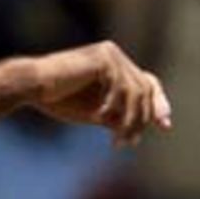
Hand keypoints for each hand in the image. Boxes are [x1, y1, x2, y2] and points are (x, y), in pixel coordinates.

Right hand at [35, 41, 171, 145]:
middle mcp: (115, 56)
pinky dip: (114, 109)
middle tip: (130, 143)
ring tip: (118, 140)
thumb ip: (117, 117)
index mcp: (115, 65)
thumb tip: (139, 131)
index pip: (146, 84)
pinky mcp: (103, 59)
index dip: (158, 104)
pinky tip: (99, 119)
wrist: (34, 88)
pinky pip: (121, 89)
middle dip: (141, 120)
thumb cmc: (59, 100)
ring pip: (136, 92)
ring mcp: (110, 55)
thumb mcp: (95, 113)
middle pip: (145, 89)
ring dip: (129, 121)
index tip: (164, 126)